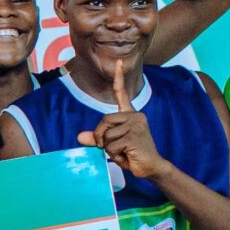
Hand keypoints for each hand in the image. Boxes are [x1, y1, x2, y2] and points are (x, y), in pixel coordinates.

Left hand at [76, 59, 165, 180]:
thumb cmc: (131, 155)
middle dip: (101, 137)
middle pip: (104, 120)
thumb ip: (97, 139)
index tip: (119, 62)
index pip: (121, 93)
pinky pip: (111, 145)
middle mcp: (135, 116)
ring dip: (109, 148)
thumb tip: (79, 137)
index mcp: (130, 115)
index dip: (118, 77)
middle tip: (111, 148)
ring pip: (107, 135)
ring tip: (123, 152)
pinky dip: (115, 154)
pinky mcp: (134, 136)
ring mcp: (136, 125)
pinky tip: (127, 156)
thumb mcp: (112, 145)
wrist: (150, 167)